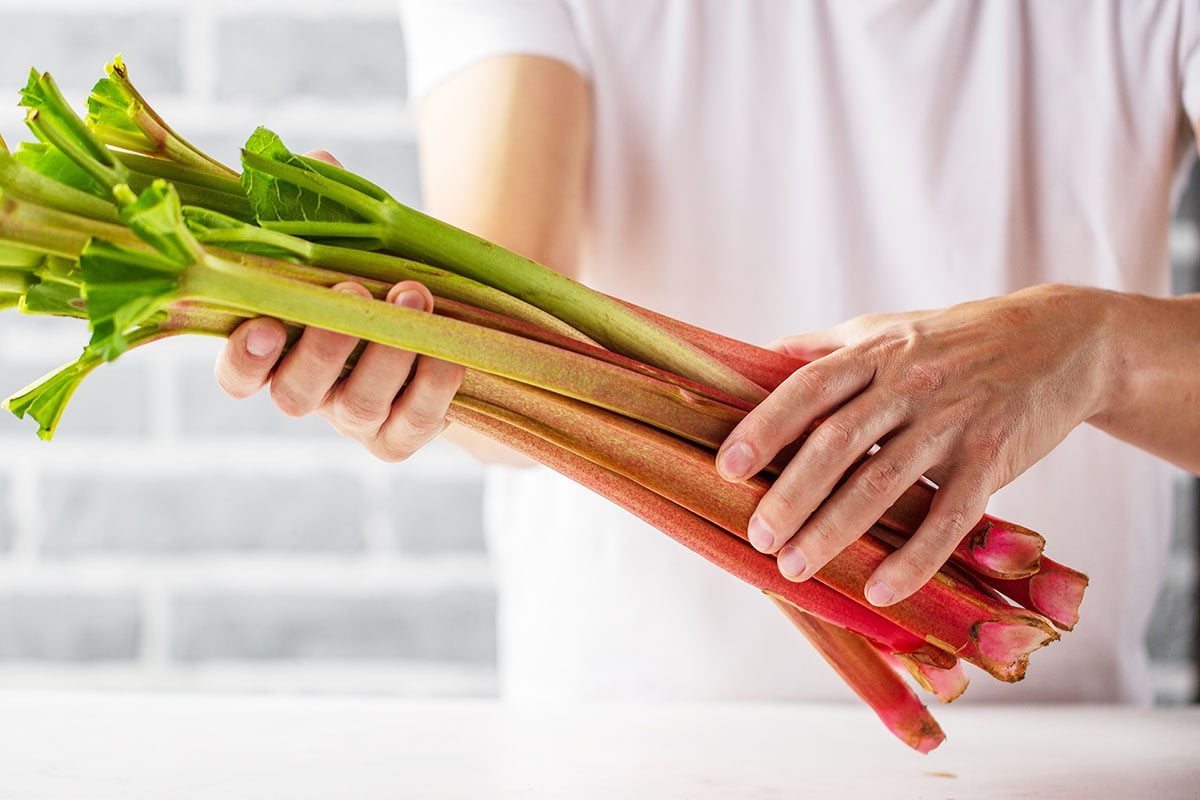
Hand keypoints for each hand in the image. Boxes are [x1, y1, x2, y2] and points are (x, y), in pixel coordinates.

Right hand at [214, 151, 465, 461]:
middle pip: (296, 393)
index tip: (262, 325)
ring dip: (388, 353)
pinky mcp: (401, 435)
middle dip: (324, 344)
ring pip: (358, 406)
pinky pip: (414, 422)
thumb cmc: (375, 272)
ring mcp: (355, 419)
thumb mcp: (347, 236)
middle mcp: (309, 392)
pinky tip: (449, 350)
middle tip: (353, 291)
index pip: (237, 373)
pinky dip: (432, 386)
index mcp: (274, 350)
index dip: (243, 359)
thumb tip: (315, 160)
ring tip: (416, 297)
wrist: (442, 317)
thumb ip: (320, 205)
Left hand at [715, 284, 1119, 604]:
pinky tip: (880, 591)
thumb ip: (824, 348)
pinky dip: (914, 558)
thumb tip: (756, 357)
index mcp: (875, 352)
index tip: (728, 467)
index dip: (765, 427)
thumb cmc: (956, 339)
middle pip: (837, 442)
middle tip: (758, 536)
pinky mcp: (993, 459)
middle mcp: (909, 383)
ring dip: (835, 531)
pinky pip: (949, 516)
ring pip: (883, 482)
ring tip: (796, 568)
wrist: (1062, 341)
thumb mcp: (887, 328)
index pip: (808, 388)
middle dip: (791, 494)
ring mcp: (952, 421)